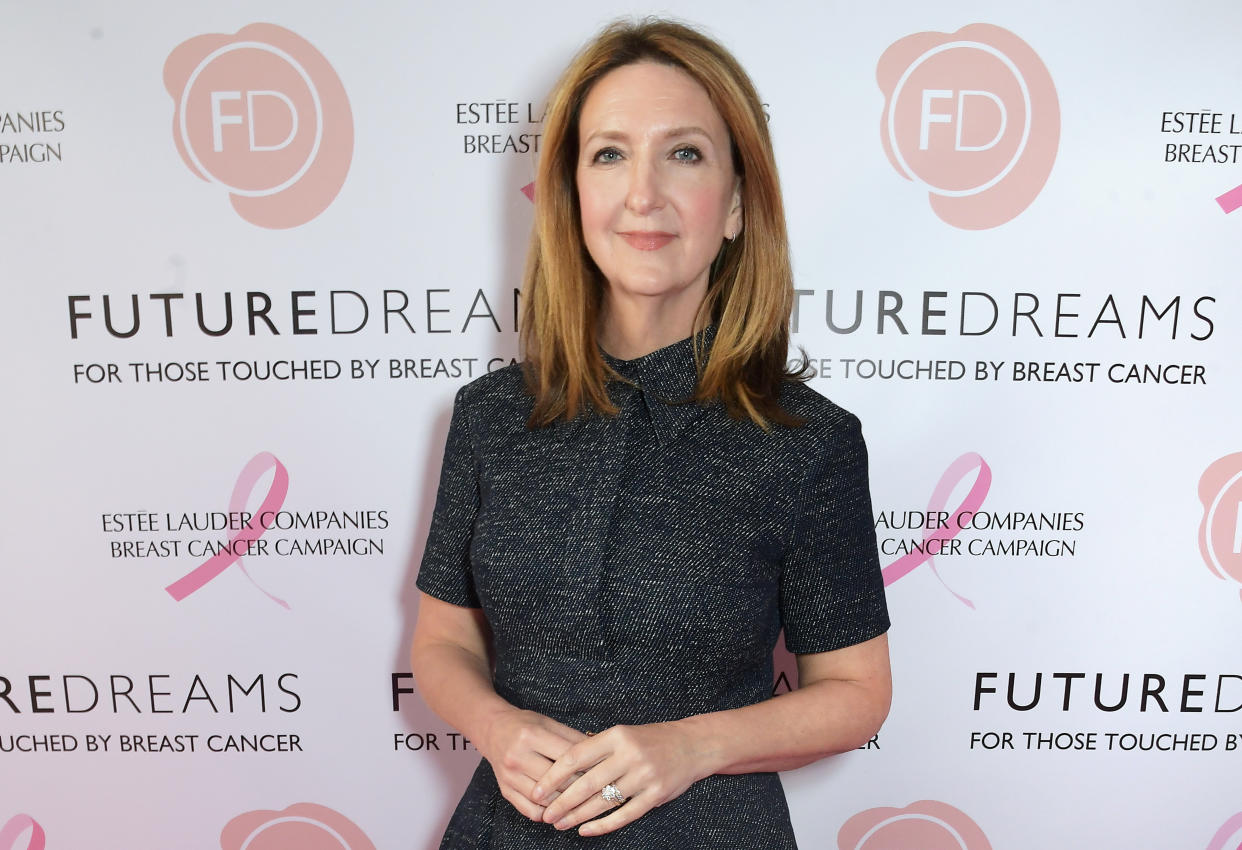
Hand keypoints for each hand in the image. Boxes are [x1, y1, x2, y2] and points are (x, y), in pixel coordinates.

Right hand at [476, 708, 588, 821]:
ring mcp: (509, 776)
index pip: (567, 757)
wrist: (493, 730)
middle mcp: (517, 757)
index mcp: (531, 735)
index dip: (588, 765)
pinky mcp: (505, 790)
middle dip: (580, 787)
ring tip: (581, 801)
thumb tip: (598, 754)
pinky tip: (559, 809)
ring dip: (565, 803)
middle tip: (596, 789)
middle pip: (557, 781)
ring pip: (545, 799)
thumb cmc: (525, 725)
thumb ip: (572, 737)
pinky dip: (547, 813)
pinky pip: (530, 810)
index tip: (603, 770)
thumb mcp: (548, 722)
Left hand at [532, 722, 709, 836]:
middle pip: (586, 783)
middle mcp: (629, 755)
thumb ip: (596, 749)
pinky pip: (624, 815)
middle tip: (545, 814)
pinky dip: (603, 825)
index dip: (553, 776)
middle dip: (562, 802)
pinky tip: (586, 831)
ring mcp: (644, 776)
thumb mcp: (623, 735)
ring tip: (560, 824)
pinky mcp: (656, 795)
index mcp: (617, 736)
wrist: (692, 745)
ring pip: (603, 801)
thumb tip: (560, 769)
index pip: (576, 756)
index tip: (537, 790)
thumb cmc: (651, 740)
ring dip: (578, 816)